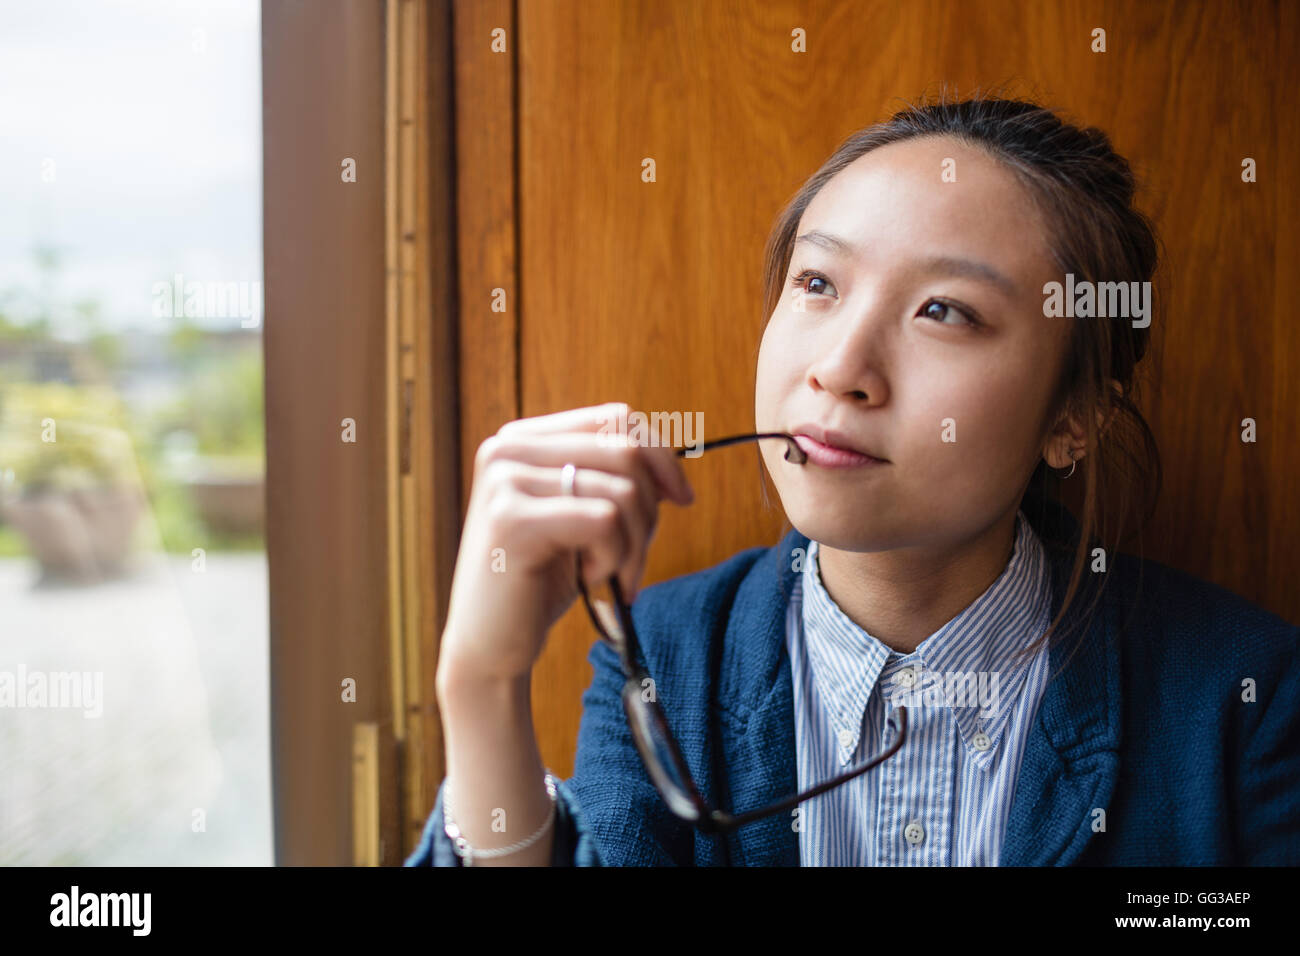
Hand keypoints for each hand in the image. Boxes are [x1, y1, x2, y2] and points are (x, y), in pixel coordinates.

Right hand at [437, 402, 694, 686]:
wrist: (489, 645)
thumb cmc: (539, 581)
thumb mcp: (578, 517)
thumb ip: (611, 480)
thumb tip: (671, 466)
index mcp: (522, 439)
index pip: (615, 417)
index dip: (661, 454)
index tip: (682, 497)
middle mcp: (506, 449)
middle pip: (625, 451)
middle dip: (650, 510)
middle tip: (635, 558)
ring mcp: (505, 481)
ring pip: (622, 491)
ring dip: (633, 545)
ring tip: (610, 575)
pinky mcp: (512, 520)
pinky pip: (605, 521)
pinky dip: (614, 558)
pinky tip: (588, 579)